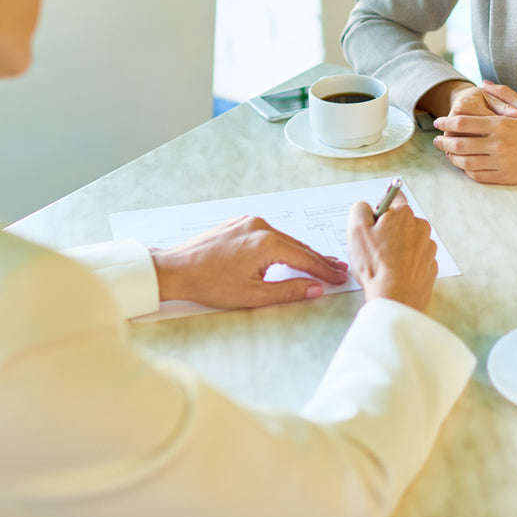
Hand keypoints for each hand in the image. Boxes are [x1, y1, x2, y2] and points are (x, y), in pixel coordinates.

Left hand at [150, 215, 349, 309]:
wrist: (175, 269)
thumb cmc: (209, 284)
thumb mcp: (253, 295)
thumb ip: (288, 291)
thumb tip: (316, 289)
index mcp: (267, 243)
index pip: (305, 258)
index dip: (325, 270)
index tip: (340, 278)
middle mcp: (261, 226)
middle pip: (298, 246)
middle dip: (318, 260)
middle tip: (338, 269)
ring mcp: (249, 221)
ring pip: (284, 239)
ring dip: (301, 252)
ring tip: (319, 263)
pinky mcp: (239, 222)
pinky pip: (269, 234)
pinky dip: (283, 245)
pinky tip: (290, 252)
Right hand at [347, 195, 438, 311]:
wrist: (395, 297)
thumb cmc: (377, 266)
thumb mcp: (356, 230)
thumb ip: (359, 210)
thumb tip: (365, 207)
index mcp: (404, 214)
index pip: (394, 196)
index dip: (380, 208)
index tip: (374, 220)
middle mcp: (420, 227)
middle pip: (401, 221)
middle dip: (388, 230)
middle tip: (373, 247)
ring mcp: (428, 248)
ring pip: (409, 241)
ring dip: (397, 248)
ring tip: (383, 264)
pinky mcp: (430, 266)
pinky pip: (415, 259)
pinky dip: (405, 263)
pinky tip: (394, 273)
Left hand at [431, 82, 516, 184]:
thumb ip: (504, 94)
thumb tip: (484, 83)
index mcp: (502, 125)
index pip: (463, 123)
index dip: (446, 122)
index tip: (438, 122)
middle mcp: (499, 145)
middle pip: (459, 145)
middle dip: (443, 143)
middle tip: (436, 141)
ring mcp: (502, 163)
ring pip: (466, 163)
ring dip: (453, 159)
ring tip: (448, 154)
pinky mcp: (507, 178)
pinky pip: (479, 176)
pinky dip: (468, 171)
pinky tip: (466, 166)